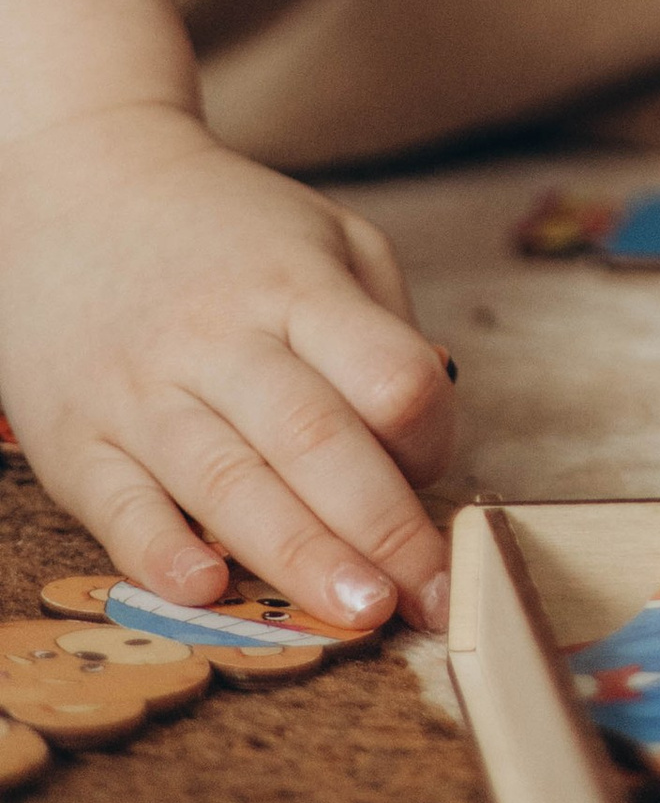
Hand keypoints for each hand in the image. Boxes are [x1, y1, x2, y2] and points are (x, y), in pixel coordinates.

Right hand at [0, 102, 456, 632]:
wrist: (79, 188)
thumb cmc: (227, 231)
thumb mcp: (328, 237)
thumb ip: (383, 324)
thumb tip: (432, 424)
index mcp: (298, 287)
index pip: (386, 370)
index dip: (429, 435)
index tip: (441, 479)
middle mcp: (222, 339)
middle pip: (316, 440)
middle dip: (381, 528)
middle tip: (427, 598)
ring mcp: (142, 390)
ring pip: (227, 483)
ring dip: (298, 557)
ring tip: (358, 614)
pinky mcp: (74, 439)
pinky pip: (119, 506)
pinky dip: (160, 552)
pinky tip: (206, 589)